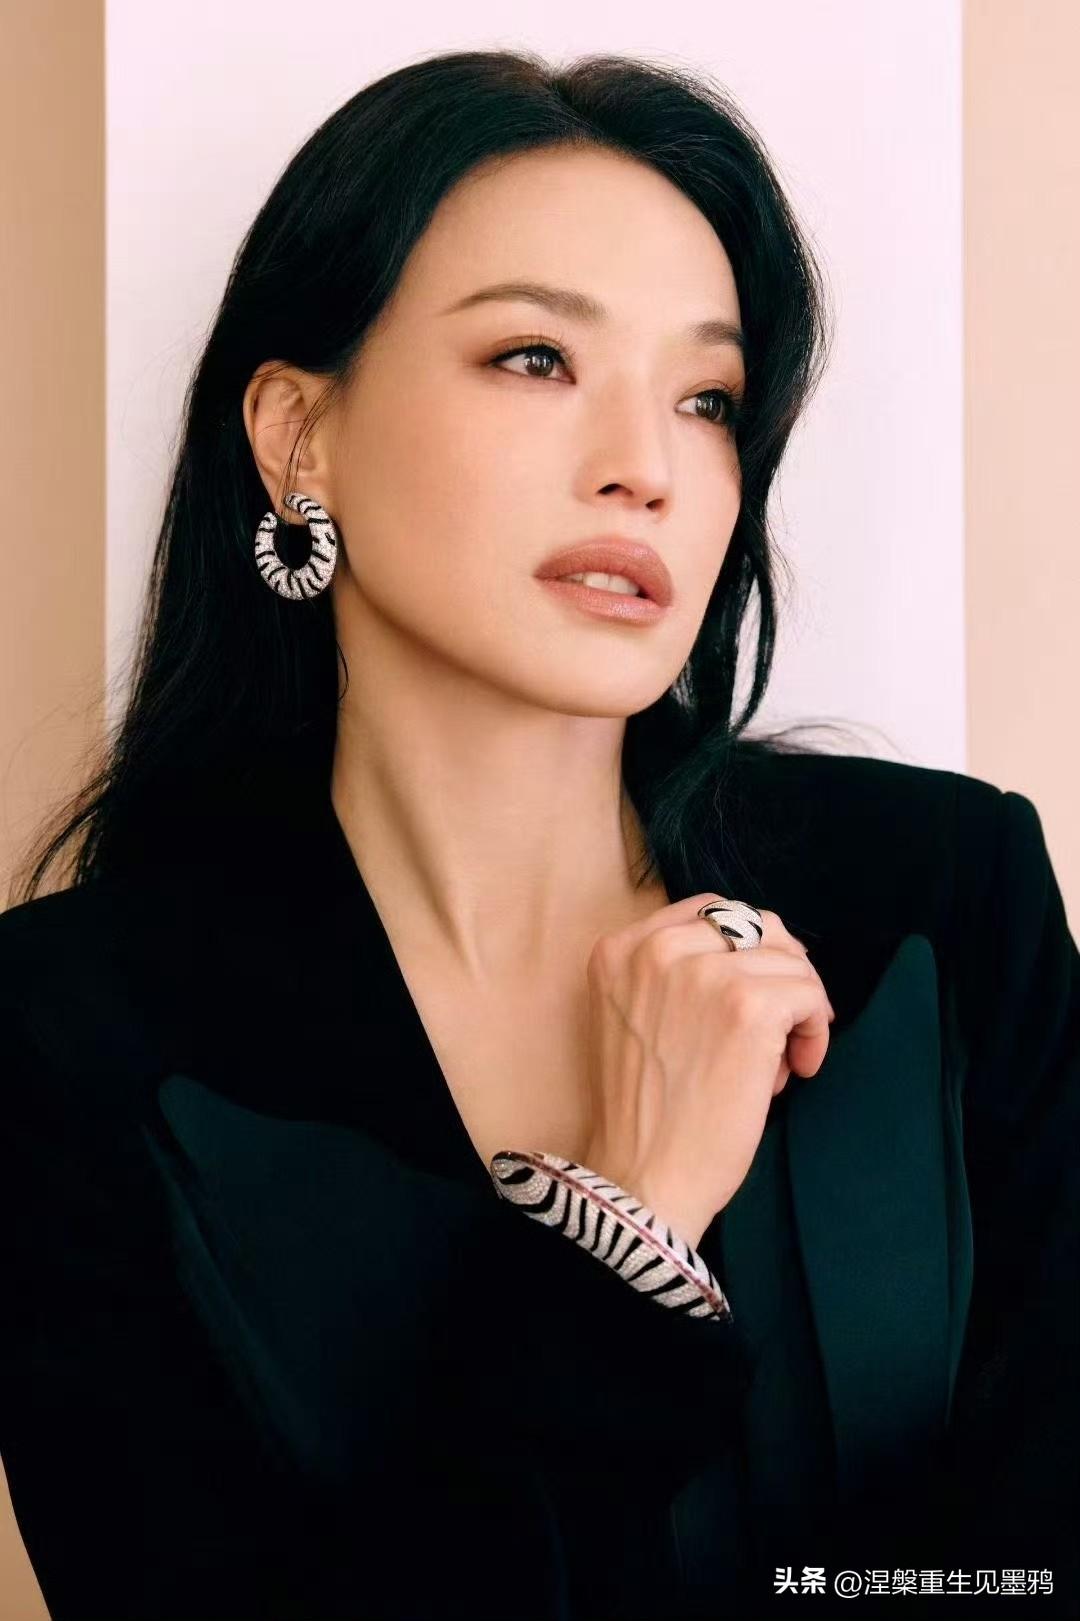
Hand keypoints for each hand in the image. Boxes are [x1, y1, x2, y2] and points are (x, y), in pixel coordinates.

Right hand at [582, 892, 834, 1248]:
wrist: (642, 1176)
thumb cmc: (646, 1112)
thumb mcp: (634, 1018)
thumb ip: (677, 977)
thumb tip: (765, 957)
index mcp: (621, 950)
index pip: (708, 912)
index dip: (748, 948)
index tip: (762, 989)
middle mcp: (656, 949)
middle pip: (756, 925)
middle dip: (782, 970)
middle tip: (787, 1023)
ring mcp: (703, 974)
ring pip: (790, 961)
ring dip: (799, 1008)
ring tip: (781, 1062)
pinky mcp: (747, 1006)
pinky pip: (809, 994)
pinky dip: (815, 1031)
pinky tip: (797, 1070)